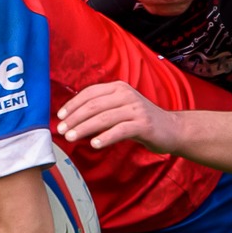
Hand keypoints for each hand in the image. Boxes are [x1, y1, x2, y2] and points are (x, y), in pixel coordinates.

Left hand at [55, 80, 181, 154]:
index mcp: (118, 87)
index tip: (59, 116)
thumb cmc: (141, 121)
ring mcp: (135, 109)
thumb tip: (73, 119)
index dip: (72, 104)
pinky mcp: (143, 124)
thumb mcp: (121, 108)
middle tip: (61, 130)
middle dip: (74, 118)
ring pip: (103, 118)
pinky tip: (95, 144)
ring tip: (71, 138)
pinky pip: (120, 130)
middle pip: (94, 105)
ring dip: (84, 128)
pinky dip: (106, 137)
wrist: (172, 129)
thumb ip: (102, 109)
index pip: (90, 93)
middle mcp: (126, 95)